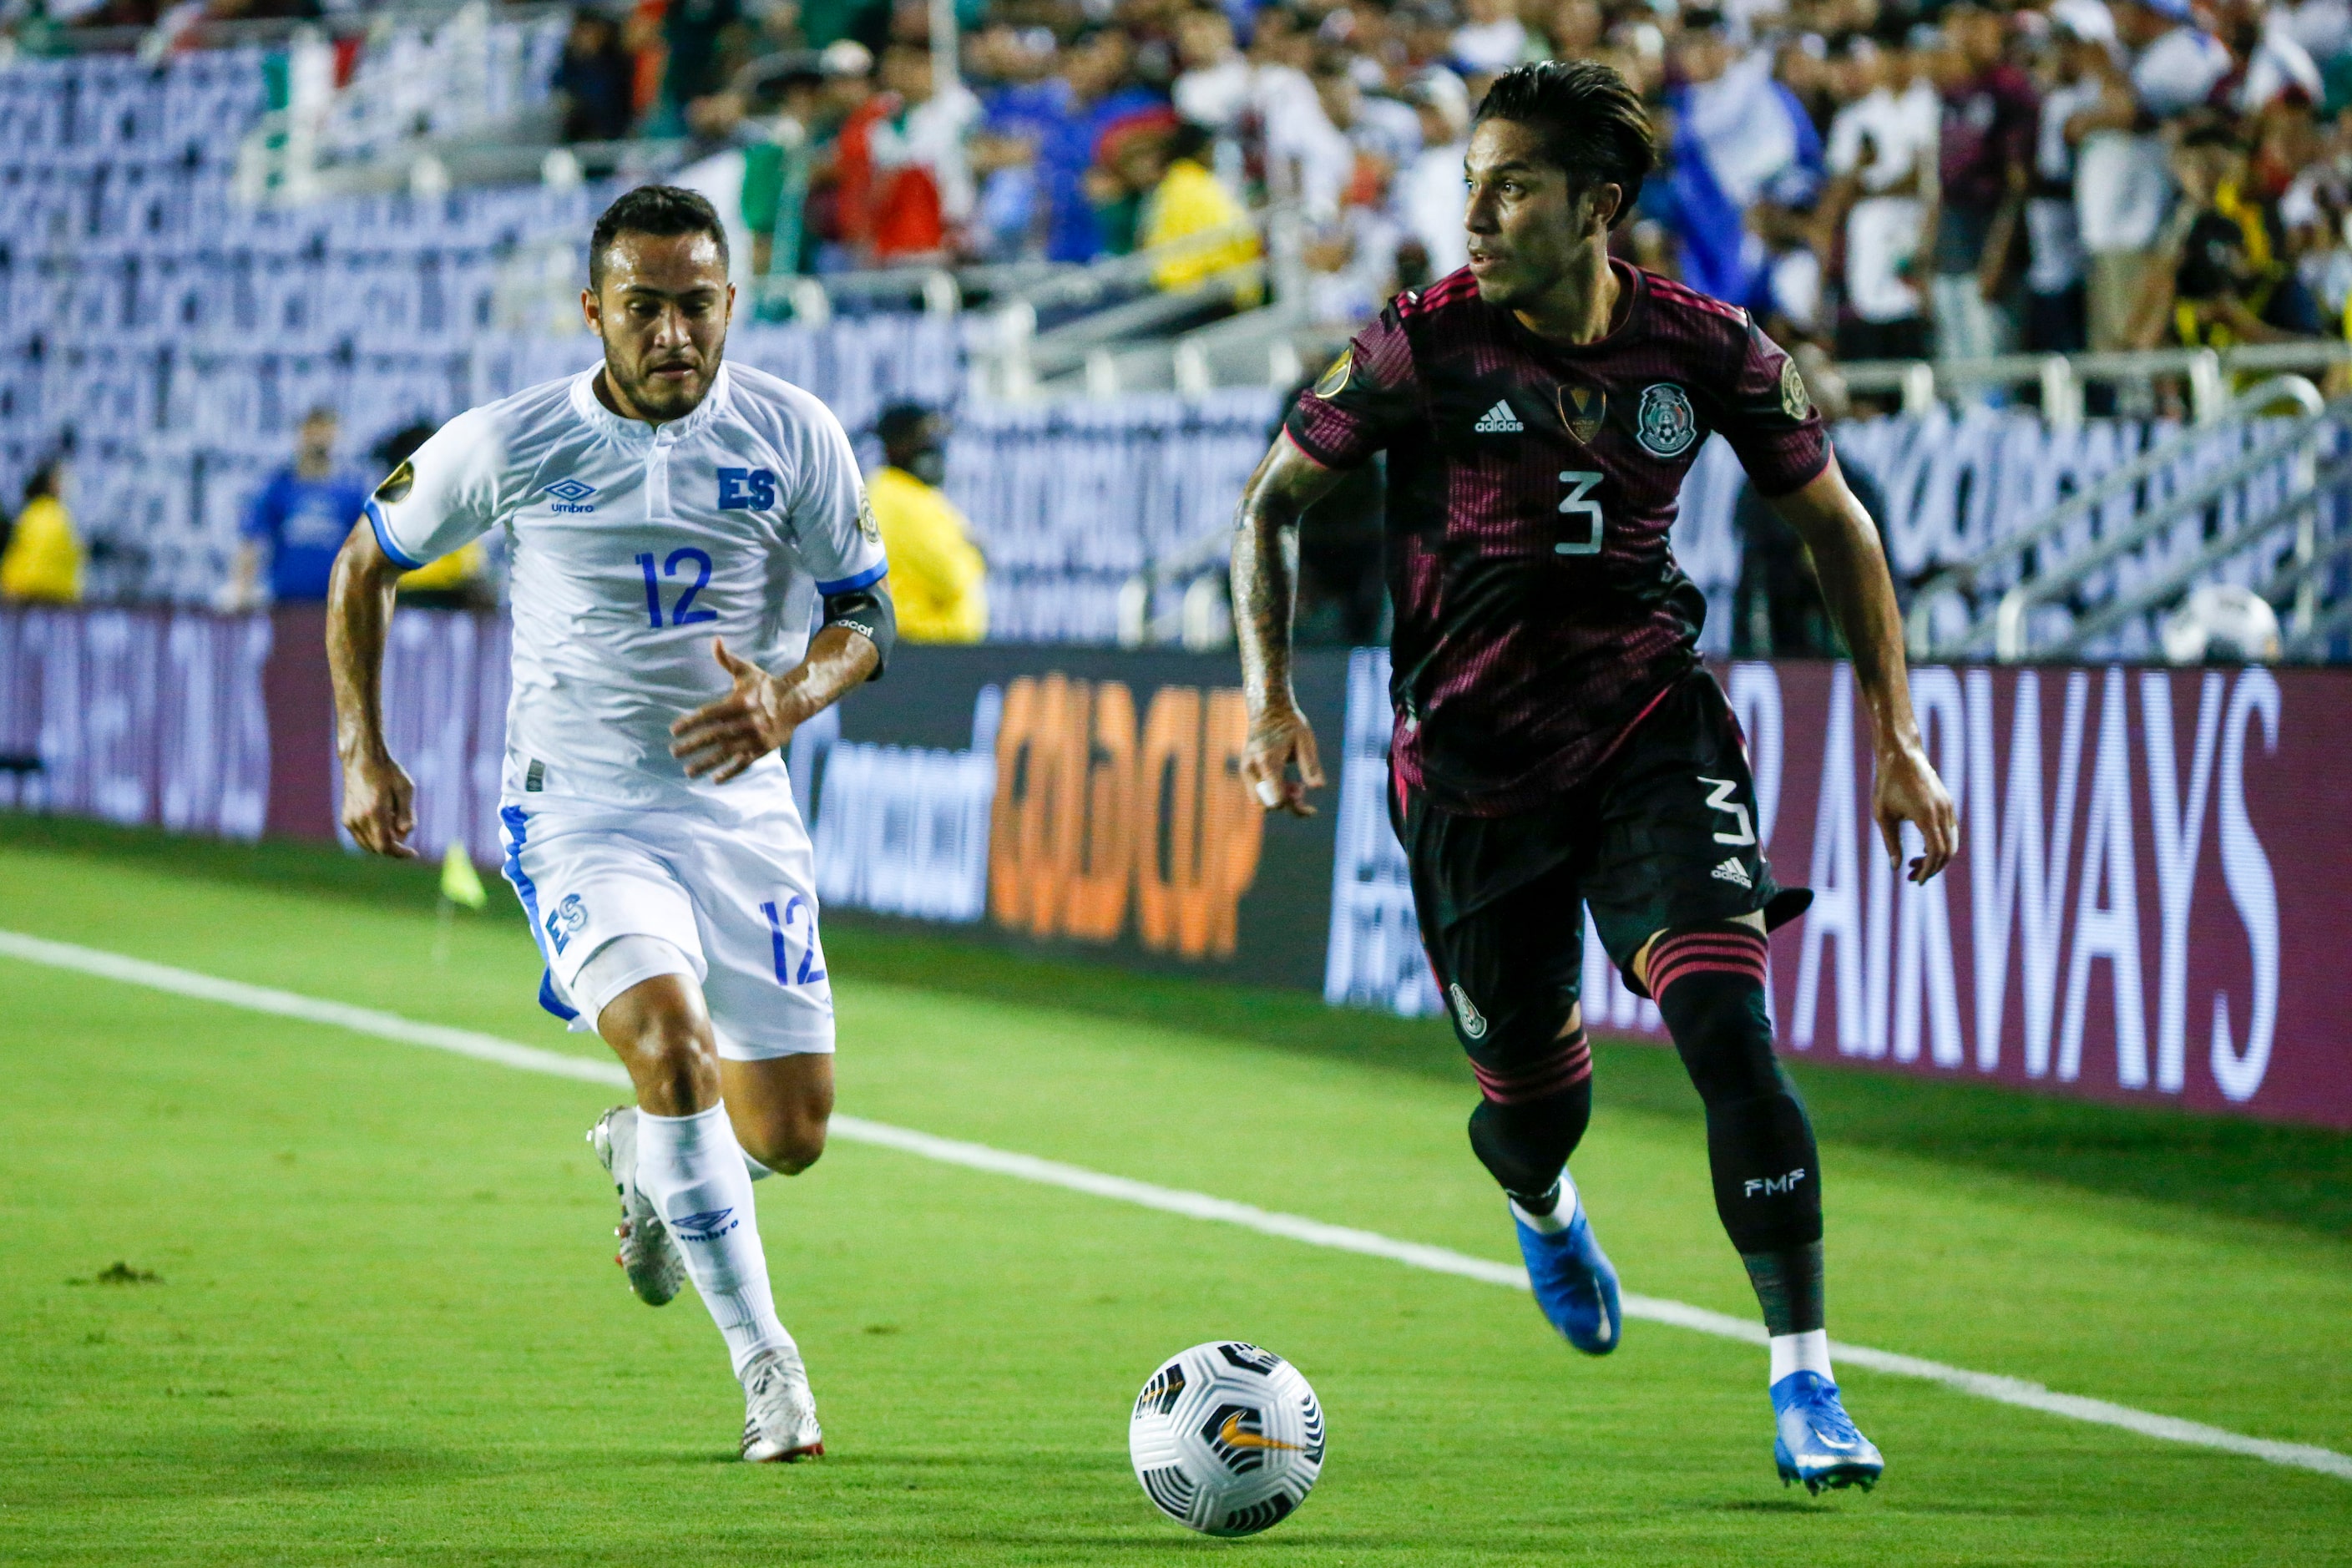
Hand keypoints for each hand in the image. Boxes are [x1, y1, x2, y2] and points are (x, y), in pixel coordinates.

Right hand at [341, 750, 416, 858]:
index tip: (413, 853)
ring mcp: (349, 820)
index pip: (385, 846)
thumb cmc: (387, 771)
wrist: (362, 759)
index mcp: (374, 812)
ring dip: (384, 840)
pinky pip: (362, 838)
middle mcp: (358, 819)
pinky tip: (384, 816)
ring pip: (369, 845)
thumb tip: (406, 832)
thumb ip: (407, 813)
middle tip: (404, 824)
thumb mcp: (405, 788)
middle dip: (395, 845)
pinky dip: (374, 835)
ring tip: (393, 816)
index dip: (400, 853)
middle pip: (378, 848)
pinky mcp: (346, 818)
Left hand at [670, 639, 797, 782]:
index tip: (674, 730)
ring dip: (707, 763)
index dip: (691, 722)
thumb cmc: (765, 685)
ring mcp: (756, 738)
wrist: (797, 702)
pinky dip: (730, 772)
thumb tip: (714, 640)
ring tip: (688, 771)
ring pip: (727, 753)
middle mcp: (748, 721)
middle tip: (674, 752)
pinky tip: (715, 779)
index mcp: (741, 701)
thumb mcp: (747, 670)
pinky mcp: (764, 749)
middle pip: (715, 735)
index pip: (710, 713)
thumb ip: (727, 659)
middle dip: (693, 745)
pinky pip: (745, 763)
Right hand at [1239, 697, 1324, 817]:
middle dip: (1287, 804)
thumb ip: (1311, 765)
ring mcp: (1246, 770)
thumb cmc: (1290, 724)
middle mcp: (1252, 768)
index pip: (1276, 799)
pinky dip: (1272, 793)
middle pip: (1268, 804)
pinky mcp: (1246, 771)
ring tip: (1293, 783)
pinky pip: (1258, 793)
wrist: (1268, 710)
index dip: (1294, 808)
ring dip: (1278, 799)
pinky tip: (1285, 780)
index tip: (1310, 807)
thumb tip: (1318, 788)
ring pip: (1260, 802)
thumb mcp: (1305, 740)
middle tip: (1301, 788)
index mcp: (1268, 761)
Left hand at [1874, 738, 1957, 883]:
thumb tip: (1895, 868)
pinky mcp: (1947, 803)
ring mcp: (1948, 807)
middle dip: (1932, 868)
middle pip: (1948, 851)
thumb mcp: (1883, 816)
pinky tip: (1923, 849)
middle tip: (1912, 877)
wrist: (1901, 755)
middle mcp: (1943, 812)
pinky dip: (1940, 844)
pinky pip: (1950, 831)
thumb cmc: (1888, 784)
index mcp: (1927, 816)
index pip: (1936, 852)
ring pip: (1951, 842)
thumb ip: (1891, 843)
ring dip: (1936, 857)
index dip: (1928, 870)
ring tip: (1914, 863)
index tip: (1915, 880)